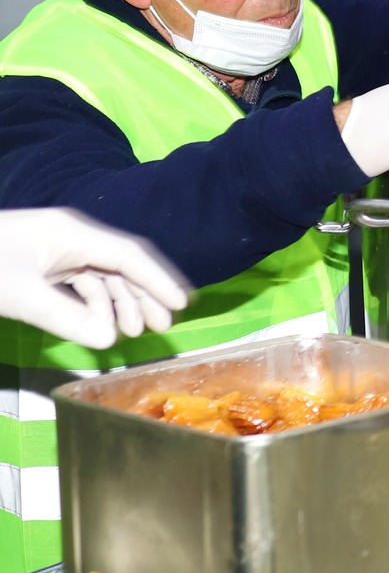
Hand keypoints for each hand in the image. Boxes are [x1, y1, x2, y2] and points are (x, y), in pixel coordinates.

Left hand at [0, 208, 189, 348]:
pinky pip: (80, 284)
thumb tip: (107, 339)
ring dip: (120, 303)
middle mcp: (72, 238)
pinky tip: (100, 325)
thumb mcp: (21, 296)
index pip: (129, 255)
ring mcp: (56, 251)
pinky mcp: (43, 266)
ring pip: (102, 276)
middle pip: (121, 265)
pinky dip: (94, 305)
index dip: (158, 280)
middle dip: (145, 294)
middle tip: (163, 325)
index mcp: (72, 233)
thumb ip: (67, 317)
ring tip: (134, 332)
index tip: (182, 304)